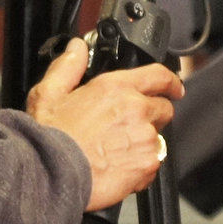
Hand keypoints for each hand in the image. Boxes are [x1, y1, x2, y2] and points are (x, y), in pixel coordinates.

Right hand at [28, 37, 183, 211]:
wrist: (51, 175)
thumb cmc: (49, 138)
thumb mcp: (48, 93)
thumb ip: (68, 67)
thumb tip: (77, 49)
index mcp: (115, 87)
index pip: (159, 76)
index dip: (170, 82)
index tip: (174, 88)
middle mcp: (136, 109)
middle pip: (164, 109)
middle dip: (153, 116)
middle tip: (129, 127)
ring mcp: (145, 138)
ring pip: (158, 138)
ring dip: (144, 143)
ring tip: (116, 151)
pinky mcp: (147, 164)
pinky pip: (152, 164)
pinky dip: (140, 167)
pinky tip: (117, 168)